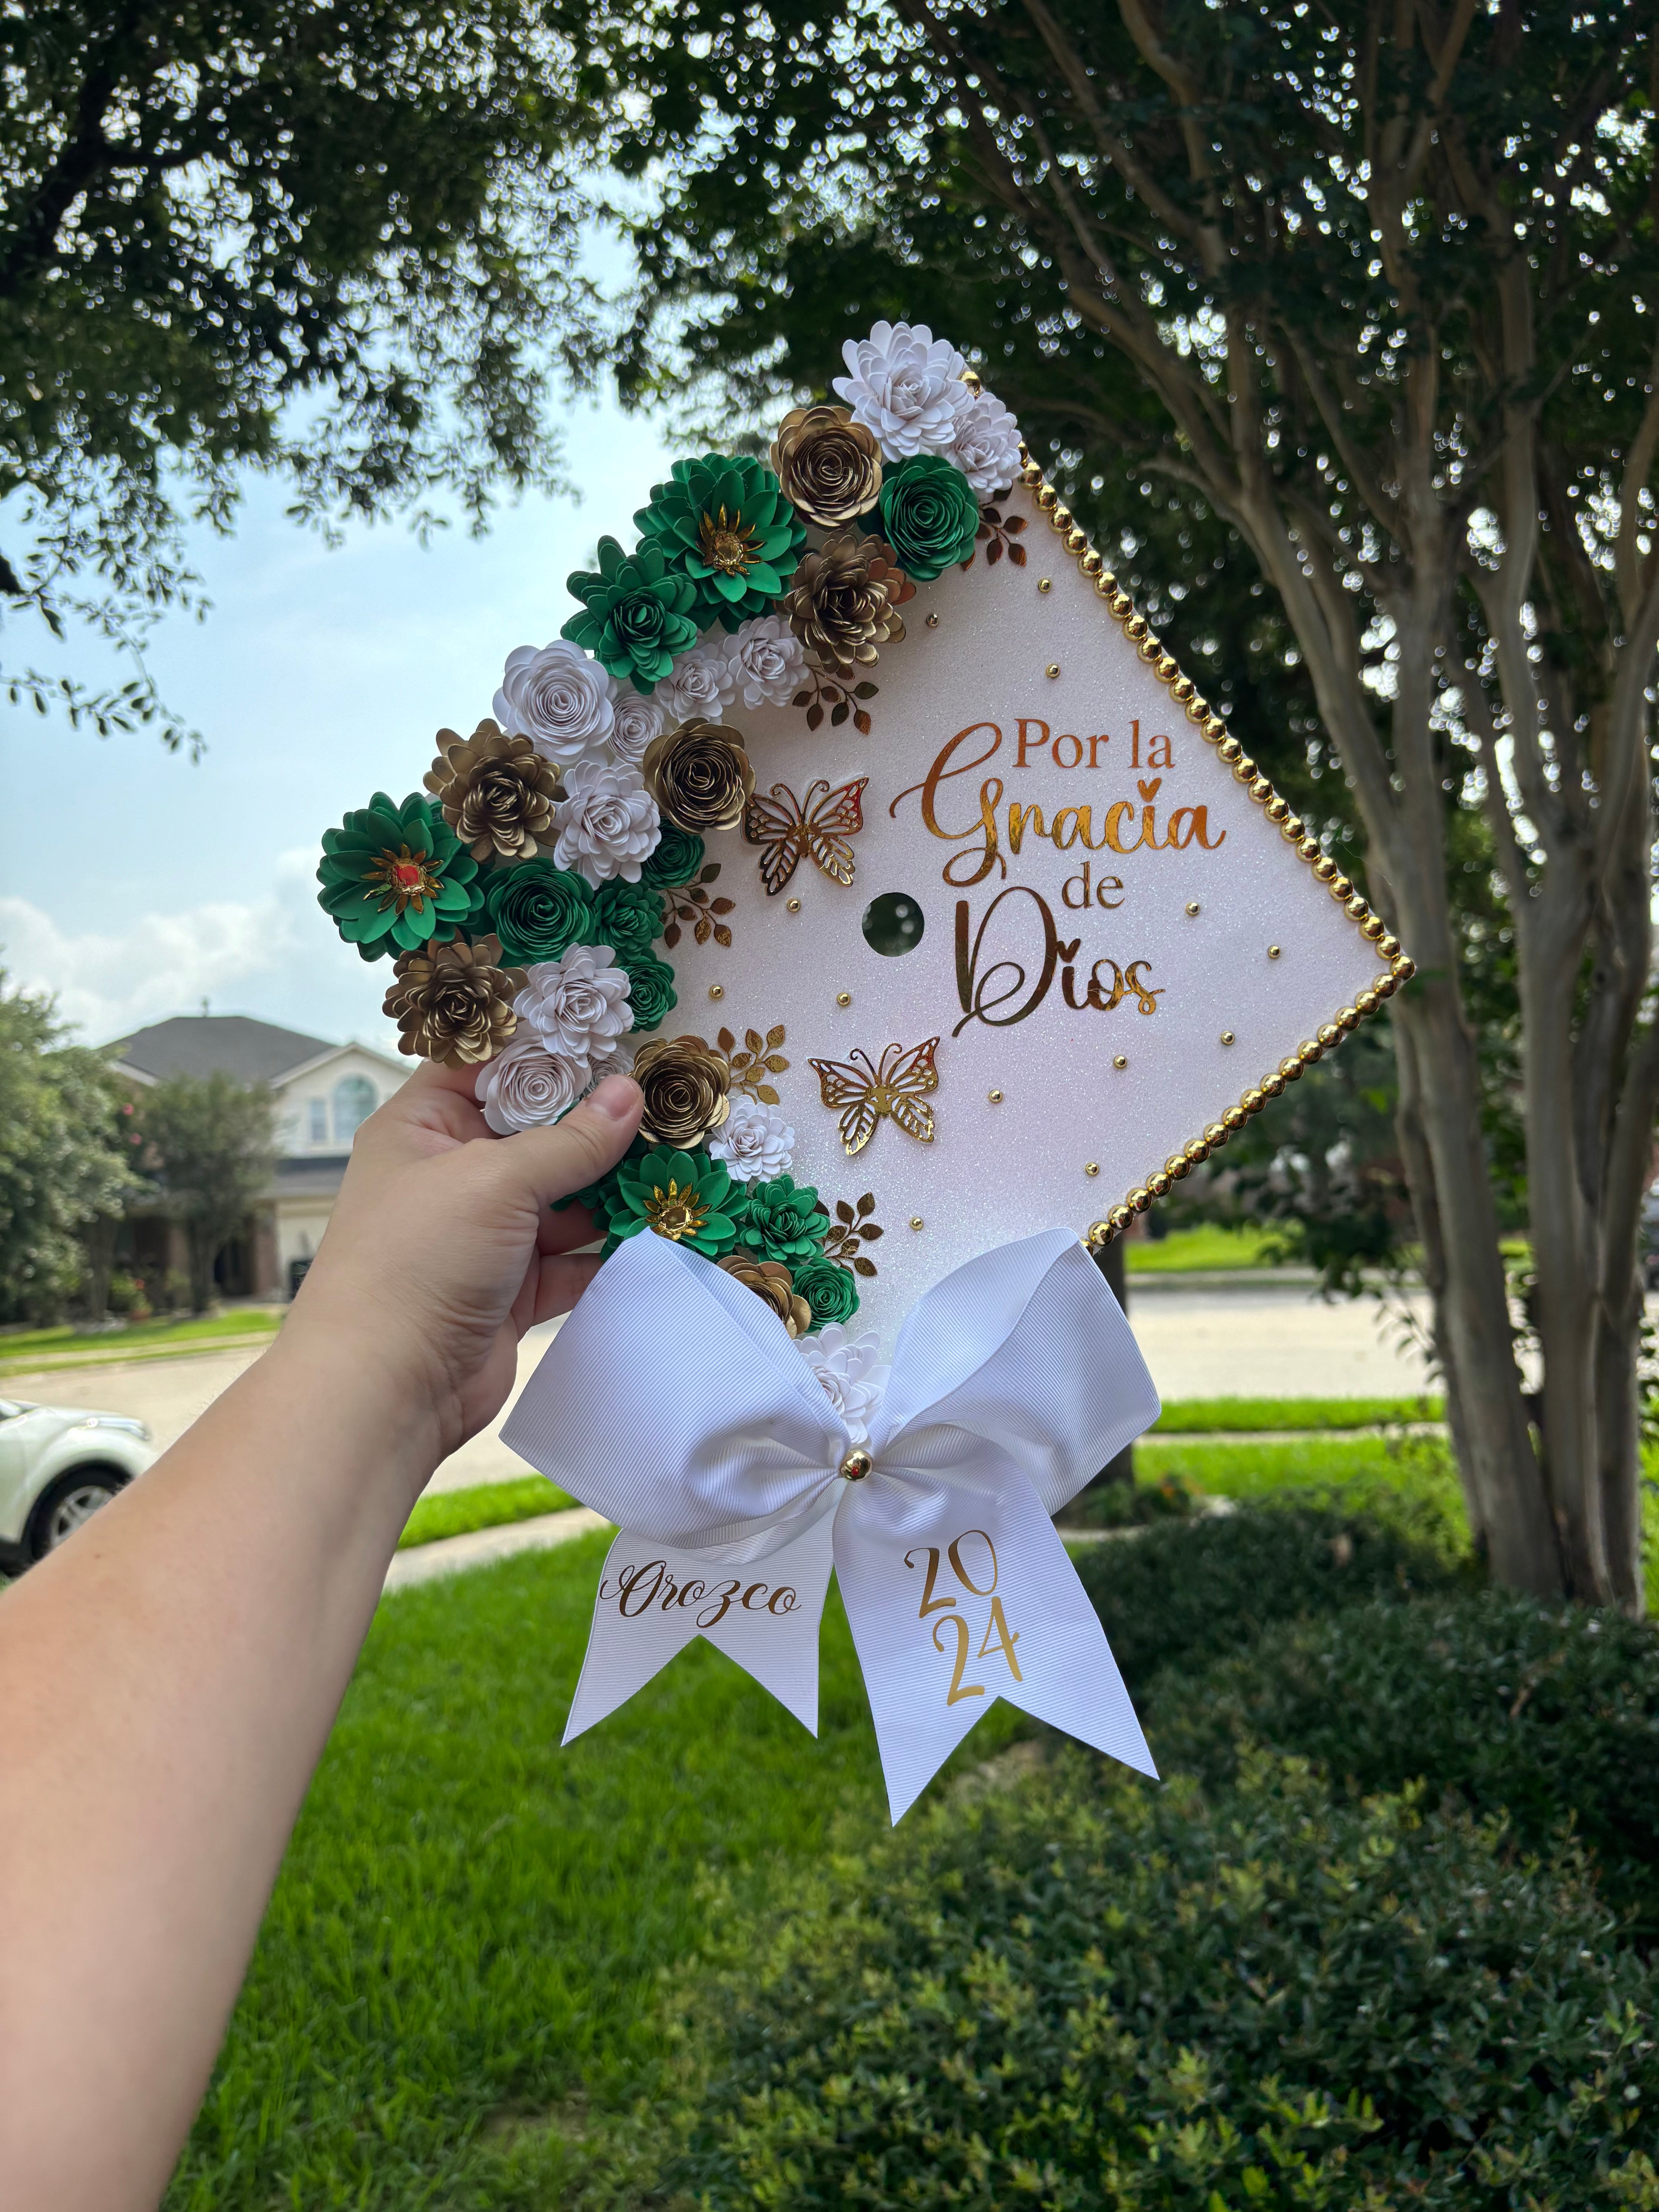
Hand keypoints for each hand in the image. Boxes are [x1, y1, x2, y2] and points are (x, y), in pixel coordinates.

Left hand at [287, 1062, 642, 1473]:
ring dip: (612, 1189)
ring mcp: (482, 1236)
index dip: (544, 1054)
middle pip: (534, 1134)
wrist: (383, 1390)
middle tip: (663, 1107)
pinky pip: (570, 1259)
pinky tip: (658, 1232)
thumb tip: (629, 1095)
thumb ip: (569, 1141)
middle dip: (596, 1125)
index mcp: (421, 1129)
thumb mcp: (495, 1181)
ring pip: (561, 1198)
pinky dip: (608, 1250)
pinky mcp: (511, 1291)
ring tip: (676, 1166)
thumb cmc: (418, 1261)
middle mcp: (451, 1176)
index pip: (485, 1068)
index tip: (613, 1042)